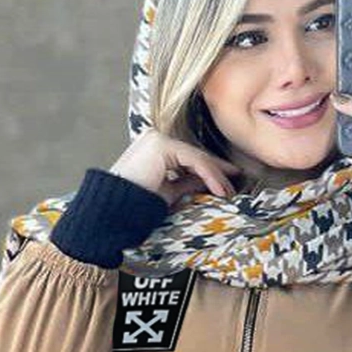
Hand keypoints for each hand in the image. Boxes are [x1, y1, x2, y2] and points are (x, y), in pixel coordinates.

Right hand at [109, 129, 241, 204]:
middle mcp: (156, 140)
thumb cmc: (136, 205)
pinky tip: (219, 189)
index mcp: (155, 150)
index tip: (229, 181)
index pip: (189, 158)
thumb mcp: (169, 192)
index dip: (211, 169)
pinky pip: (193, 160)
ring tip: (229, 192)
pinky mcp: (161, 146)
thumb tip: (208, 182)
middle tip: (237, 182)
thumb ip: (187, 182)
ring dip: (216, 175)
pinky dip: (209, 174)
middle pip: (195, 155)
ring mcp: (157, 140)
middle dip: (218, 170)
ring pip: (196, 157)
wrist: (114, 210)